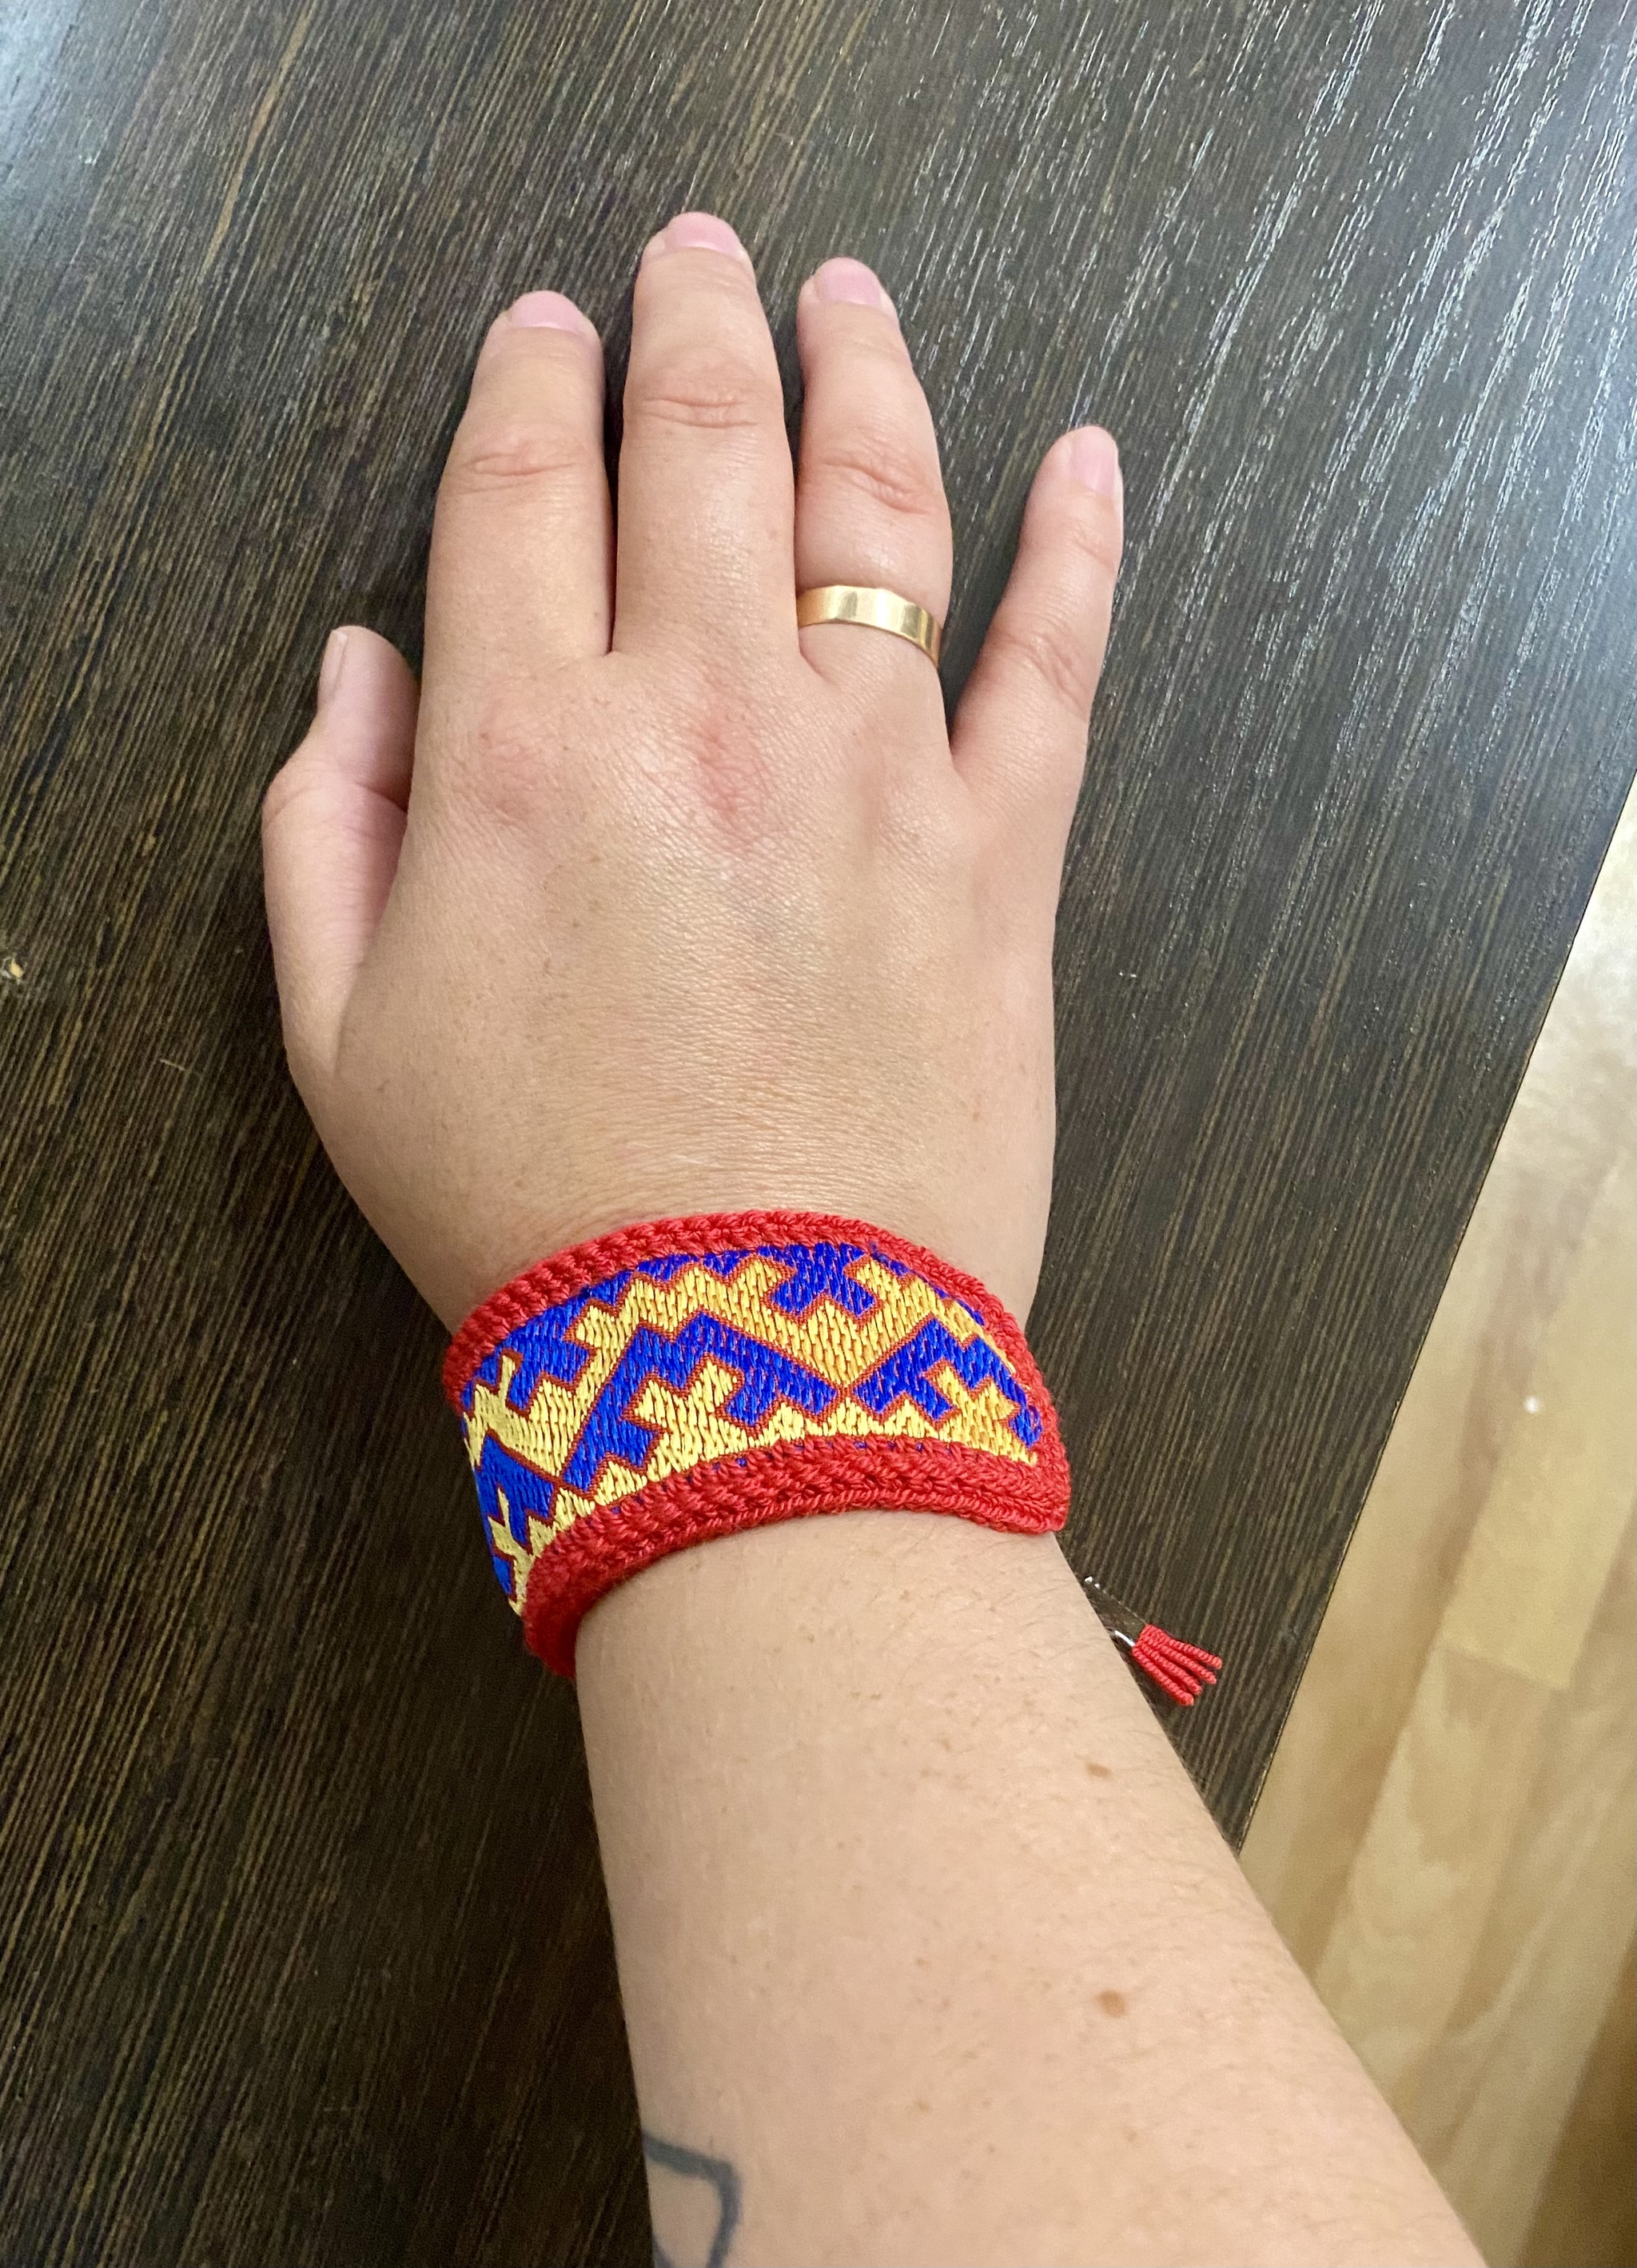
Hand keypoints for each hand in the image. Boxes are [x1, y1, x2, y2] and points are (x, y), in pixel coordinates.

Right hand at [261, 212, 1121, 1330]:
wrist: (748, 1360)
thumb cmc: (530, 1211)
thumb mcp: (342, 1040)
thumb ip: (323, 826)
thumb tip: (365, 667)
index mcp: (527, 751)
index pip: (521, 488)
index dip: (531, 382)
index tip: (544, 332)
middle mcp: (709, 718)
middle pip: (705, 448)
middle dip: (694, 320)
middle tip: (699, 253)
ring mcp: (876, 775)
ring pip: (883, 507)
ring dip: (863, 373)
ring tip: (849, 295)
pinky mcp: (1003, 859)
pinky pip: (1056, 660)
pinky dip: (1080, 545)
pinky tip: (1088, 453)